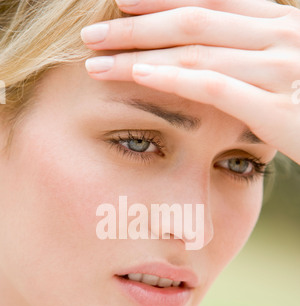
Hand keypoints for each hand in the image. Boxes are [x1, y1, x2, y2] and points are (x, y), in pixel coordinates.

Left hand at [81, 0, 299, 163]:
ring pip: (196, 51)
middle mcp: (281, 35)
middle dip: (137, 25)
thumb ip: (258, 56)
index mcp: (283, 21)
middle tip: (94, 34)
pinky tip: (139, 77)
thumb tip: (222, 59)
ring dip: (140, 53)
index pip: (212, 0)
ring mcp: (280, 68)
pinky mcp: (277, 107)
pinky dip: (172, 79)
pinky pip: (215, 85)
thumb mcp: (293, 67)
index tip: (122, 1)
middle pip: (194, 20)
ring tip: (98, 61)